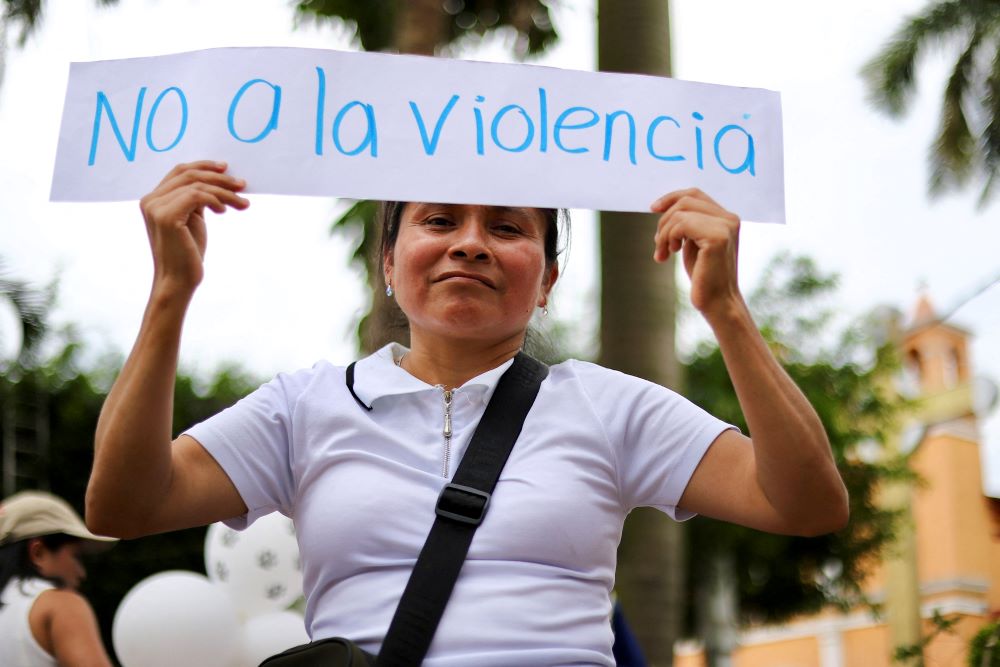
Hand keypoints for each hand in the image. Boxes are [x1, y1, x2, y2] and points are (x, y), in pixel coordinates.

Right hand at [139, 161, 248, 295]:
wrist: (178, 282)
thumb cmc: (187, 254)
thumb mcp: (192, 220)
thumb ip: (195, 200)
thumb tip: (217, 181)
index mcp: (153, 199)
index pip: (179, 171)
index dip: (204, 166)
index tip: (226, 169)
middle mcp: (150, 200)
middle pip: (188, 174)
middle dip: (219, 177)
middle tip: (242, 185)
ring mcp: (155, 207)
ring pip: (196, 185)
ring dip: (224, 192)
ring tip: (242, 203)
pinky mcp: (166, 216)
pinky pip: (197, 196)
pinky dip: (215, 200)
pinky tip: (224, 211)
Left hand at [651, 188, 741, 318]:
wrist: (718, 303)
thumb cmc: (704, 276)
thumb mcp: (693, 243)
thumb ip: (687, 223)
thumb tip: (662, 206)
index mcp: (726, 218)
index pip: (695, 194)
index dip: (671, 197)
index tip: (653, 209)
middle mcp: (729, 218)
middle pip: (685, 200)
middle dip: (664, 220)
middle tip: (658, 244)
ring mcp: (725, 226)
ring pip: (680, 212)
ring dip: (664, 233)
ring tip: (663, 252)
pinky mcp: (717, 237)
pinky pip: (682, 224)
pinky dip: (668, 237)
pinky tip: (671, 254)